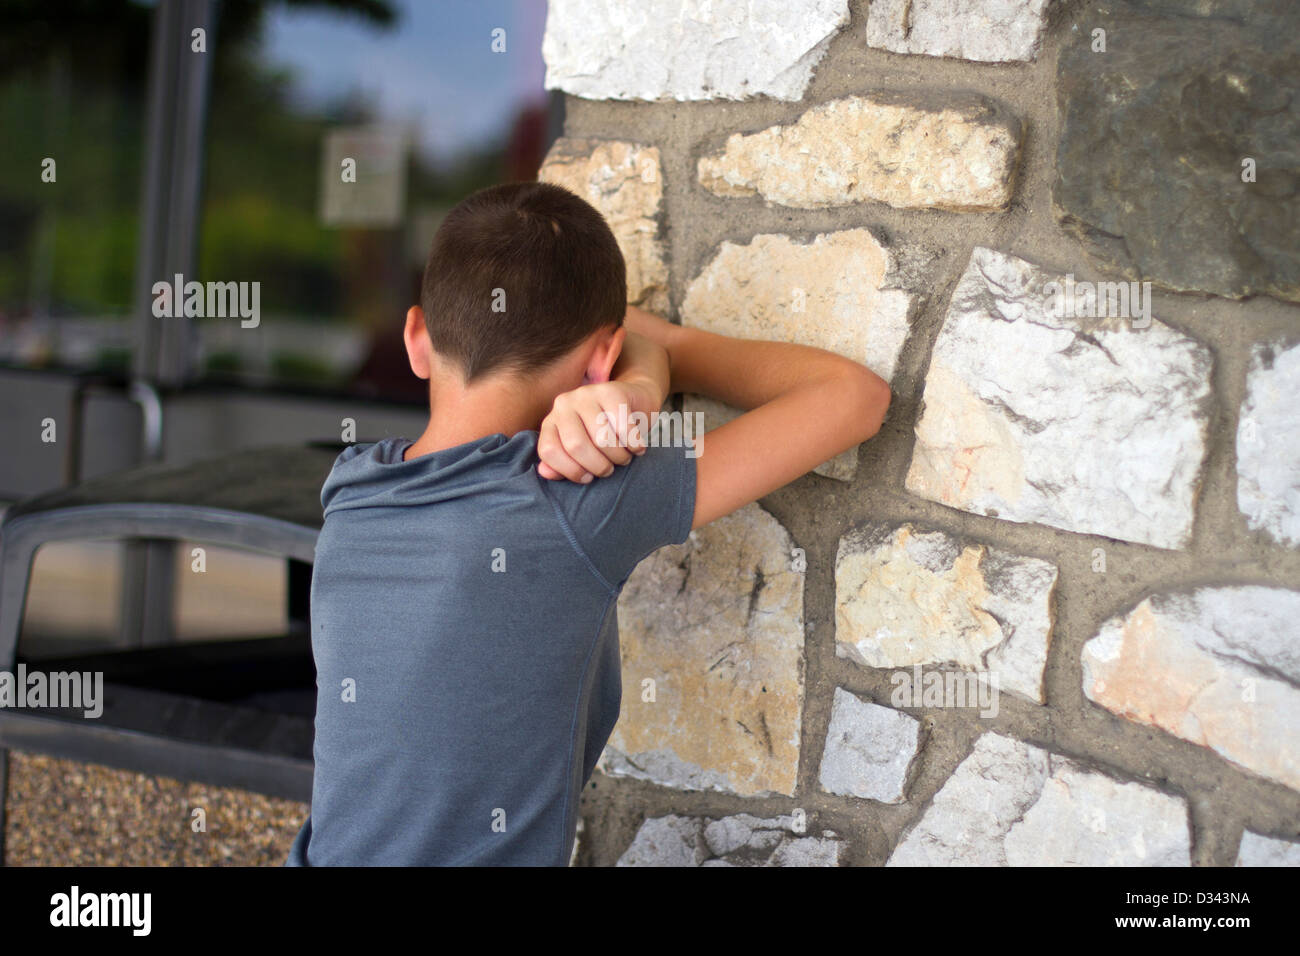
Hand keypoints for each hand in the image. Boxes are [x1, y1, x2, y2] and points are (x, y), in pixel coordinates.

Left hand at [536, 379, 657, 482]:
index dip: (570, 471)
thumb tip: (545, 473)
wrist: (632, 403)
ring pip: (602, 439)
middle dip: (598, 466)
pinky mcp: (612, 391)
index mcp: (551, 422)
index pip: (549, 450)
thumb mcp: (579, 451)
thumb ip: (560, 464)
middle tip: (610, 469)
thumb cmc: (604, 434)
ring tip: (624, 457)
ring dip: (619, 456)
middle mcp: (564, 404)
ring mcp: (587, 394)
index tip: (588, 478)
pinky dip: (634, 444)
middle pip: (576, 445)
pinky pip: (623, 427)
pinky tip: (637, 447)